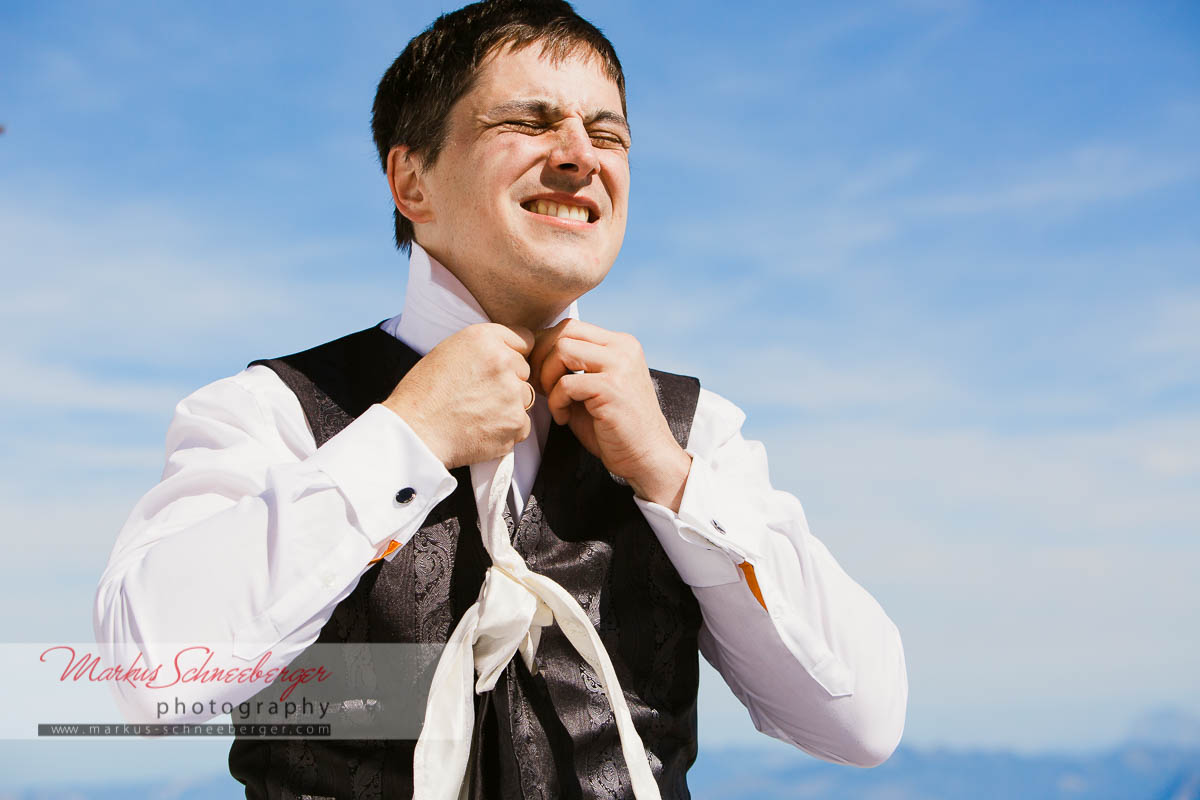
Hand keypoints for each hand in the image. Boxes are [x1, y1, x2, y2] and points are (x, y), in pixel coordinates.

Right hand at [384, 323, 534, 468]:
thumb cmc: (422, 394)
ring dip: (509, 405)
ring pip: (524, 397)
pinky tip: (482, 429)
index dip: (510, 354)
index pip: (523, 339)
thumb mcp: (448, 351)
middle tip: (478, 394)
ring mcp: (512, 393)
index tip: (497, 367)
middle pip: (524, 370)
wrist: (414, 432)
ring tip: (478, 413)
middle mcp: (503, 361)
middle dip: (509, 381)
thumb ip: (484, 347)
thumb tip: (510, 352)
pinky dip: (507, 430)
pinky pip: (522, 425)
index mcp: (484, 338)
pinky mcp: (516, 423)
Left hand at [530, 319, 690, 510]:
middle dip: (542, 357)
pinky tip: (564, 418)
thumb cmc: (615, 427)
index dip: (546, 347)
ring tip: (555, 402)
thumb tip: (534, 353)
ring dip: (548, 377)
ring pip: (563, 350)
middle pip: (565, 331)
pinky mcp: (612, 388)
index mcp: (620, 344)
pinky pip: (566, 384)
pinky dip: (556, 402)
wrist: (647, 456)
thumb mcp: (593, 387)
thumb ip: (571, 367)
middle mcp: (623, 348)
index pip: (572, 327)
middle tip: (540, 386)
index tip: (539, 373)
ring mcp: (619, 366)